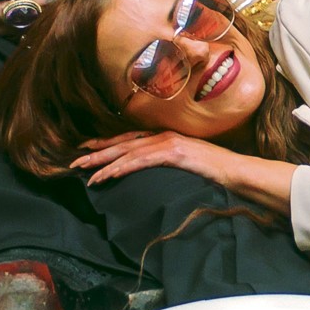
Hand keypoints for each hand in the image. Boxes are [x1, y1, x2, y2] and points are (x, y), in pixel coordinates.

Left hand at [68, 129, 235, 188]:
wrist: (234, 170)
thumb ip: (167, 162)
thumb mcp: (185, 163)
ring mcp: (168, 143)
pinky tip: (110, 174)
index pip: (128, 139)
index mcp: (164, 136)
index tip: (85, 149)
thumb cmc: (212, 170)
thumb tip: (150, 169)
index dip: (105, 143)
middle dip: (97, 152)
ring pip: (128, 152)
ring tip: (86, 172)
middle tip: (75, 161)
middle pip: (122, 144)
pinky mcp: (174, 154)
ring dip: (104, 163)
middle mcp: (162, 135)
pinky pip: (142, 161)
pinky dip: (124, 167)